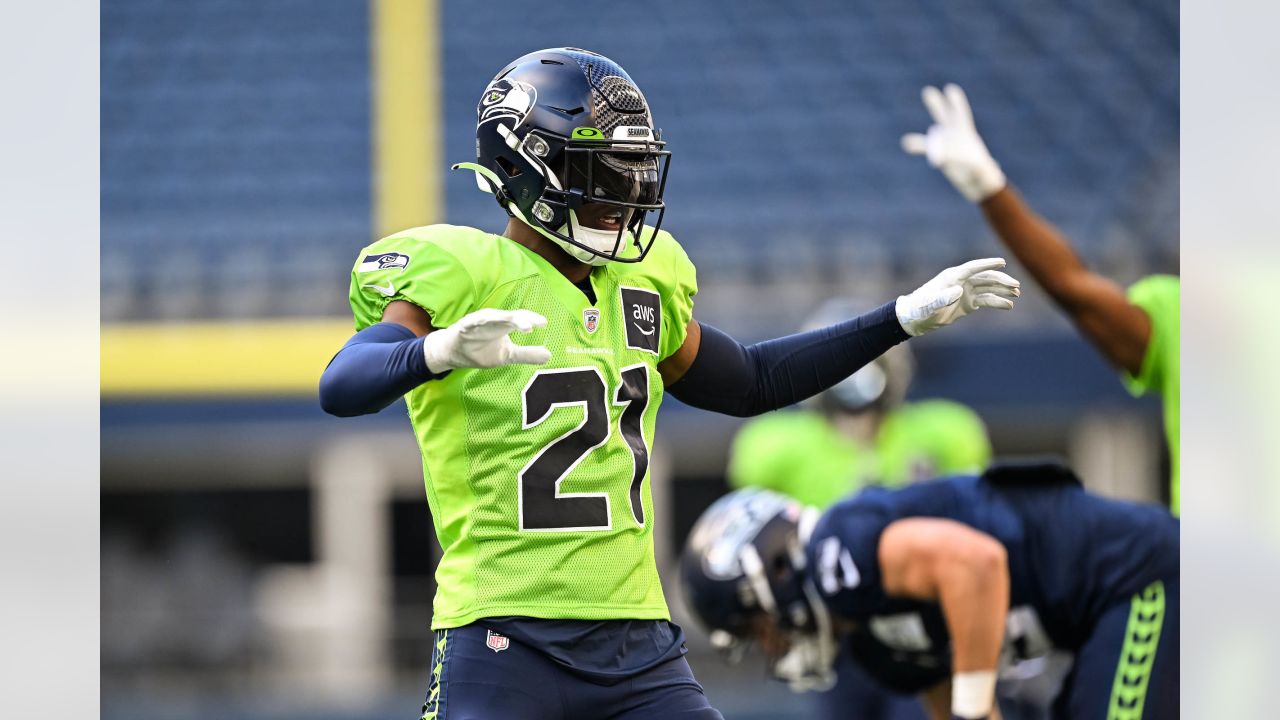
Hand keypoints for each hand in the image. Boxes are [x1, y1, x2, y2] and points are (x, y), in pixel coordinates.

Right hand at [423, 308, 552, 371]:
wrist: (452, 353)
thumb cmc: (480, 350)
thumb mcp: (507, 355)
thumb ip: (526, 354)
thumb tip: (549, 355)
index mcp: (504, 326)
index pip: (519, 321)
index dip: (531, 320)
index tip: (544, 323)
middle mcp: (493, 321)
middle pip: (508, 317)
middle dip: (520, 319)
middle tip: (532, 324)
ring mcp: (477, 323)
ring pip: (491, 318)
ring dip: (502, 318)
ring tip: (515, 323)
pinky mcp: (463, 327)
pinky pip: (470, 323)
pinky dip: (476, 321)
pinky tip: (482, 320)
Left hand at [896, 258, 1019, 336]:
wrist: (916, 318)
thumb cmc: (920, 308)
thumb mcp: (930, 305)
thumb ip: (942, 297)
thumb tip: (958, 291)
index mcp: (952, 277)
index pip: (973, 267)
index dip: (988, 264)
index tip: (1003, 262)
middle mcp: (961, 281)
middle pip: (986, 277)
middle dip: (1001, 280)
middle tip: (1016, 286)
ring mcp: (966, 292)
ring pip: (989, 288)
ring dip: (1003, 290)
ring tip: (1017, 293)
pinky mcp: (968, 303)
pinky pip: (986, 300)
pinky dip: (997, 302)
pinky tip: (1009, 305)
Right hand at [901, 84, 1005, 202]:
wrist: (981, 185)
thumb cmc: (985, 175)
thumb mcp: (979, 168)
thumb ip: (968, 163)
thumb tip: (948, 159)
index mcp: (966, 133)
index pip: (961, 114)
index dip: (956, 102)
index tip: (950, 89)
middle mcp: (955, 136)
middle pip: (944, 117)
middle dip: (937, 104)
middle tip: (928, 90)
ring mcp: (946, 146)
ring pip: (932, 134)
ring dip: (921, 131)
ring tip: (910, 123)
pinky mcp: (941, 158)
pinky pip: (927, 150)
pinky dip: (916, 146)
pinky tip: (906, 143)